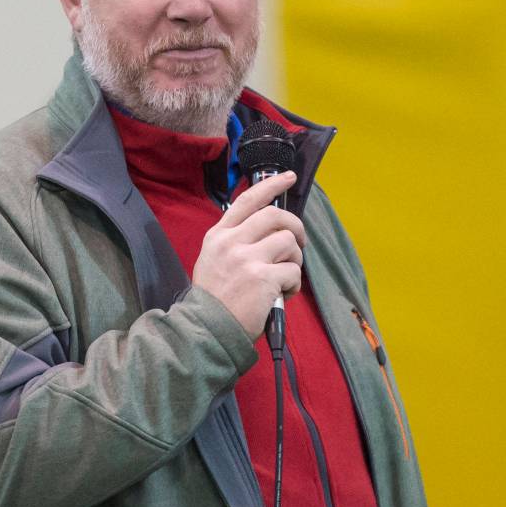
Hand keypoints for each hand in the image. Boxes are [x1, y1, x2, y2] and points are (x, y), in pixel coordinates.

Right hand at [192, 172, 305, 340]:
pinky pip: (293, 271)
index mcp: (219, 235)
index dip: (271, 185)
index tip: (288, 178)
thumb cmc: (214, 299)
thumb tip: (269, 229)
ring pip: (289, 242)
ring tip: (285, 278)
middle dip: (296, 227)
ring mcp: (247, 259)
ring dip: (295, 261)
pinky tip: (282, 295)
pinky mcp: (263, 278)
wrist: (207, 329)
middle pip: (276, 216)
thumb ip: (234, 241)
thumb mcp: (213, 260)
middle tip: (299, 242)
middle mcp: (232, 242)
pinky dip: (294, 285)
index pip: (248, 200)